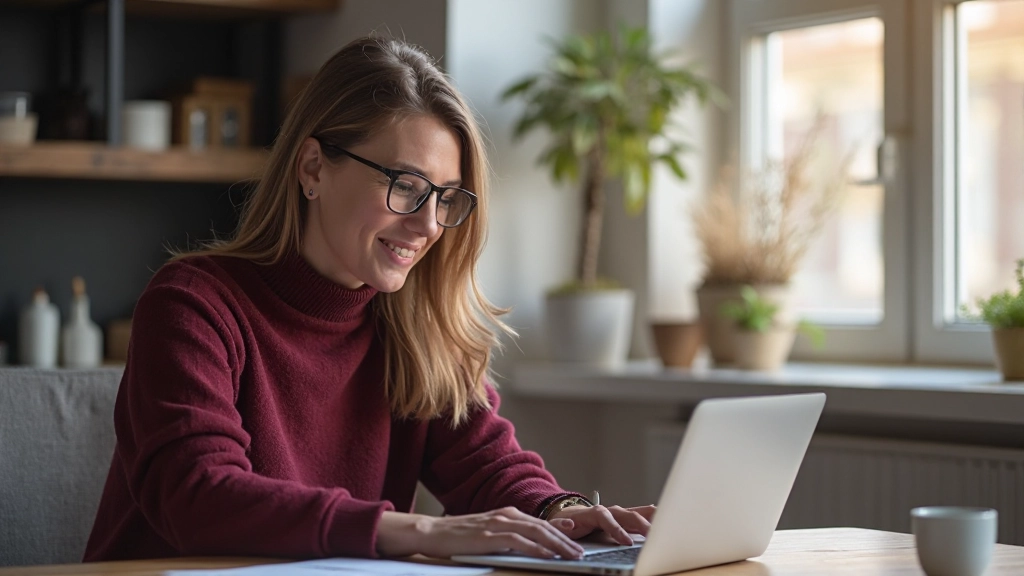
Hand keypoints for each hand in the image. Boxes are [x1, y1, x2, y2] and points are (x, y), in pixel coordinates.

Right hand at [377, 508, 585, 559]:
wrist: (431, 531)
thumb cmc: (458, 536)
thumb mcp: (488, 533)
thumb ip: (509, 536)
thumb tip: (529, 545)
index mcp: (508, 514)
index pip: (541, 523)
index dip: (562, 532)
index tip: (578, 540)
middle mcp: (507, 515)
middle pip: (544, 527)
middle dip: (566, 540)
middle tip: (582, 553)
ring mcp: (498, 523)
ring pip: (536, 532)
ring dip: (558, 544)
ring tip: (572, 556)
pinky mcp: (490, 535)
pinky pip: (519, 541)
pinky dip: (536, 547)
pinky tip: (548, 554)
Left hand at [548, 504, 655, 545]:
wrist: (569, 514)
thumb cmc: (566, 522)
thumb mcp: (559, 526)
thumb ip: (562, 525)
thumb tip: (569, 524)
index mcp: (593, 513)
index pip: (607, 519)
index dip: (617, 530)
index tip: (626, 541)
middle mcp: (609, 511)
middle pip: (627, 515)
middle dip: (641, 525)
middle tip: (653, 536)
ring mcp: (618, 513)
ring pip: (637, 513)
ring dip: (651, 517)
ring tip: (667, 520)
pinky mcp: (624, 517)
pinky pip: (640, 515)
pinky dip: (652, 515)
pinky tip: (664, 516)